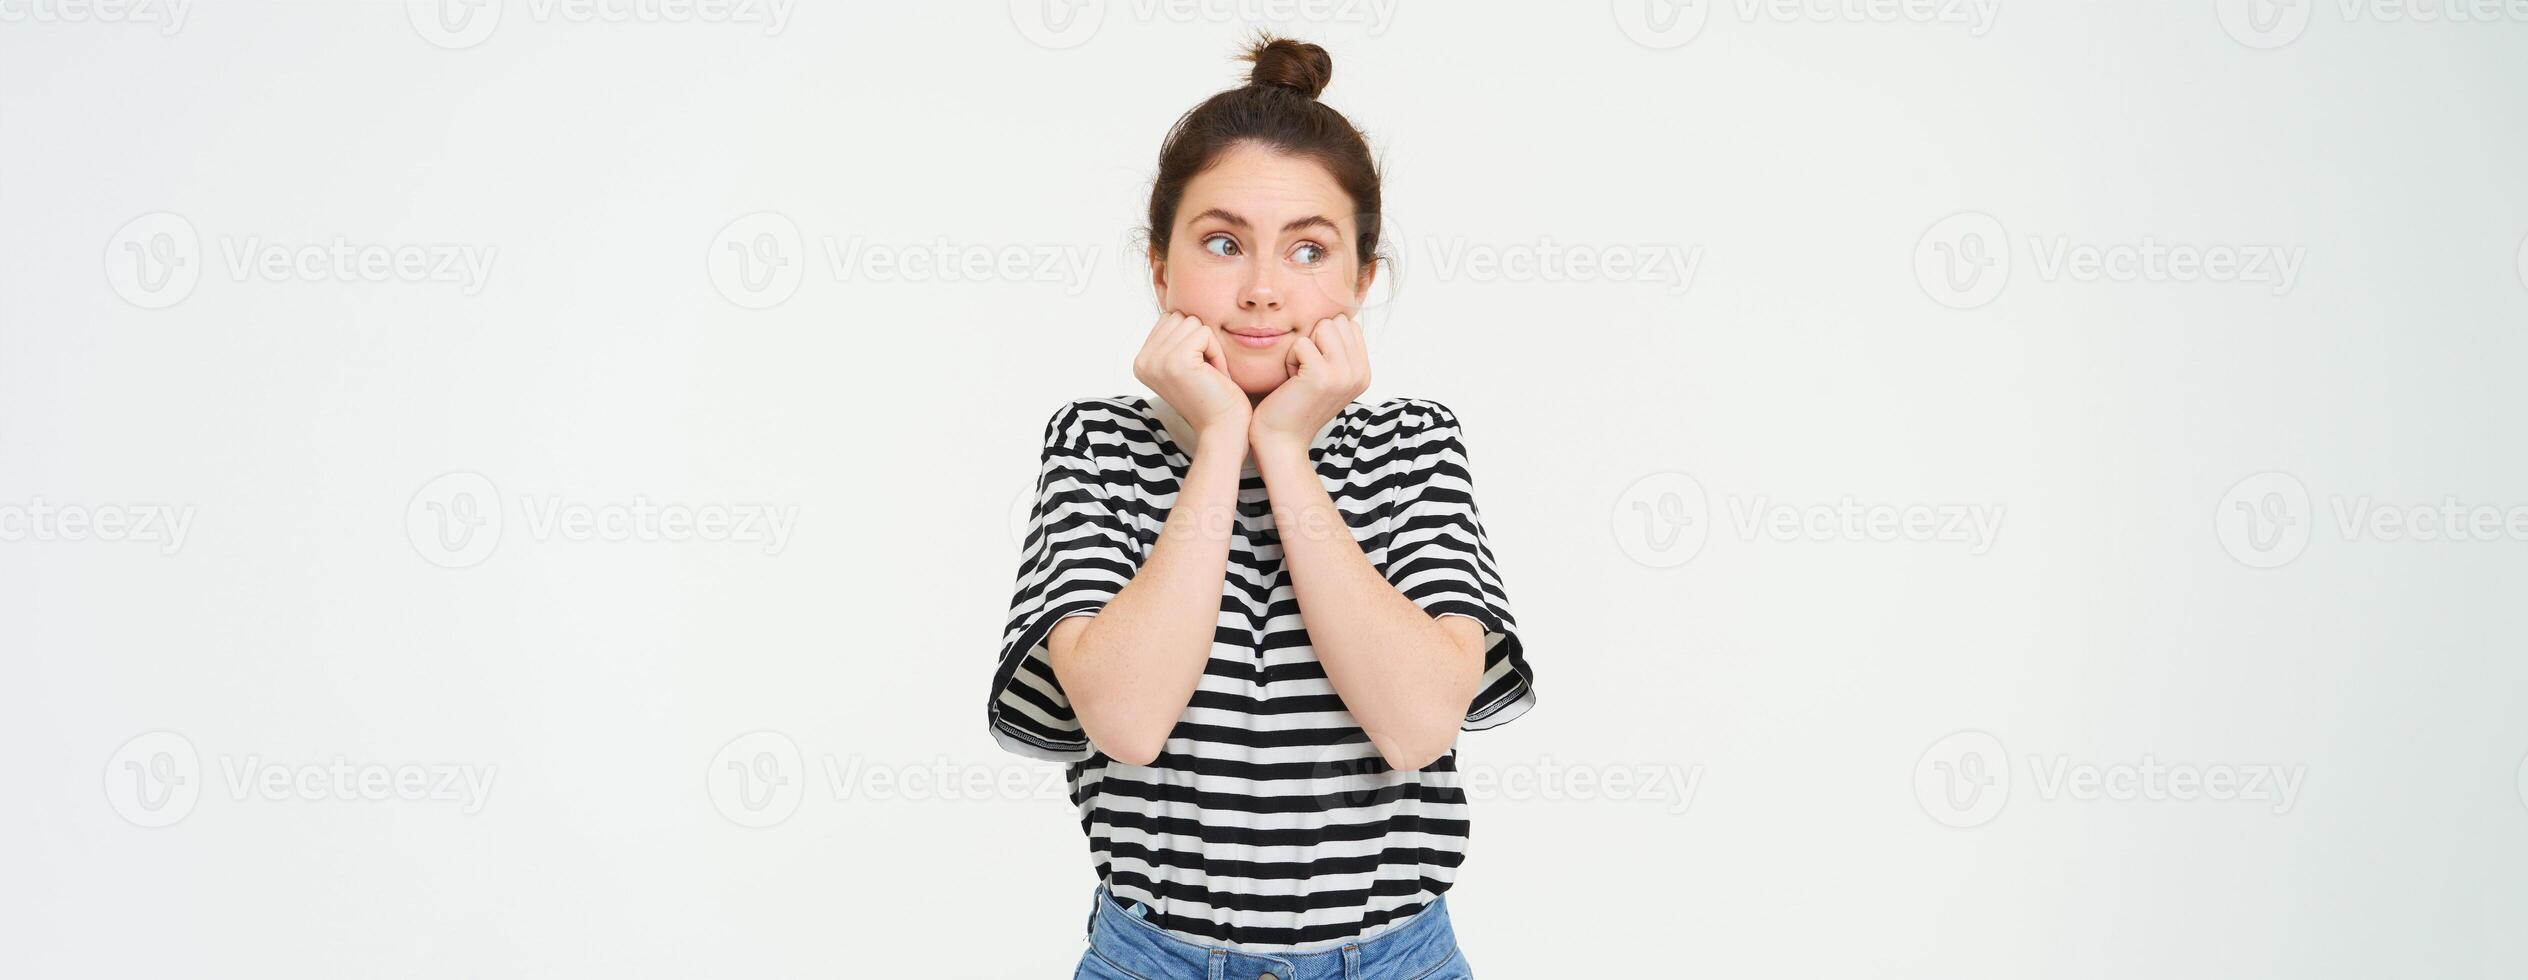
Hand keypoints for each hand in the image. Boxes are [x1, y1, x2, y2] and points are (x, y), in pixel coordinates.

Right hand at [1132, 311, 1250, 436]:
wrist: (1222, 429)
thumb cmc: (1212, 396)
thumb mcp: (1184, 364)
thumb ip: (1174, 338)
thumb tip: (1176, 305)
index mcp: (1141, 360)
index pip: (1169, 319)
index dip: (1191, 339)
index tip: (1196, 370)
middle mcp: (1142, 360)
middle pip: (1180, 316)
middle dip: (1200, 340)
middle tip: (1205, 373)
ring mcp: (1156, 361)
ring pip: (1193, 322)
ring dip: (1210, 346)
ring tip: (1209, 374)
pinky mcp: (1176, 361)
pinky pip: (1205, 333)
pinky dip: (1216, 352)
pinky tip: (1214, 376)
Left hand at [1251, 314, 1369, 453]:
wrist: (1281, 440)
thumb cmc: (1295, 405)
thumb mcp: (1327, 376)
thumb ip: (1339, 350)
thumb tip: (1337, 316)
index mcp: (1364, 372)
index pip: (1348, 325)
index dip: (1324, 340)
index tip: (1315, 369)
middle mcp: (1359, 373)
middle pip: (1336, 322)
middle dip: (1314, 340)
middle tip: (1305, 371)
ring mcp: (1344, 375)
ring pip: (1322, 327)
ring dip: (1303, 347)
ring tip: (1299, 374)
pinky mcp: (1322, 376)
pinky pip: (1301, 342)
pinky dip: (1289, 359)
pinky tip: (1291, 382)